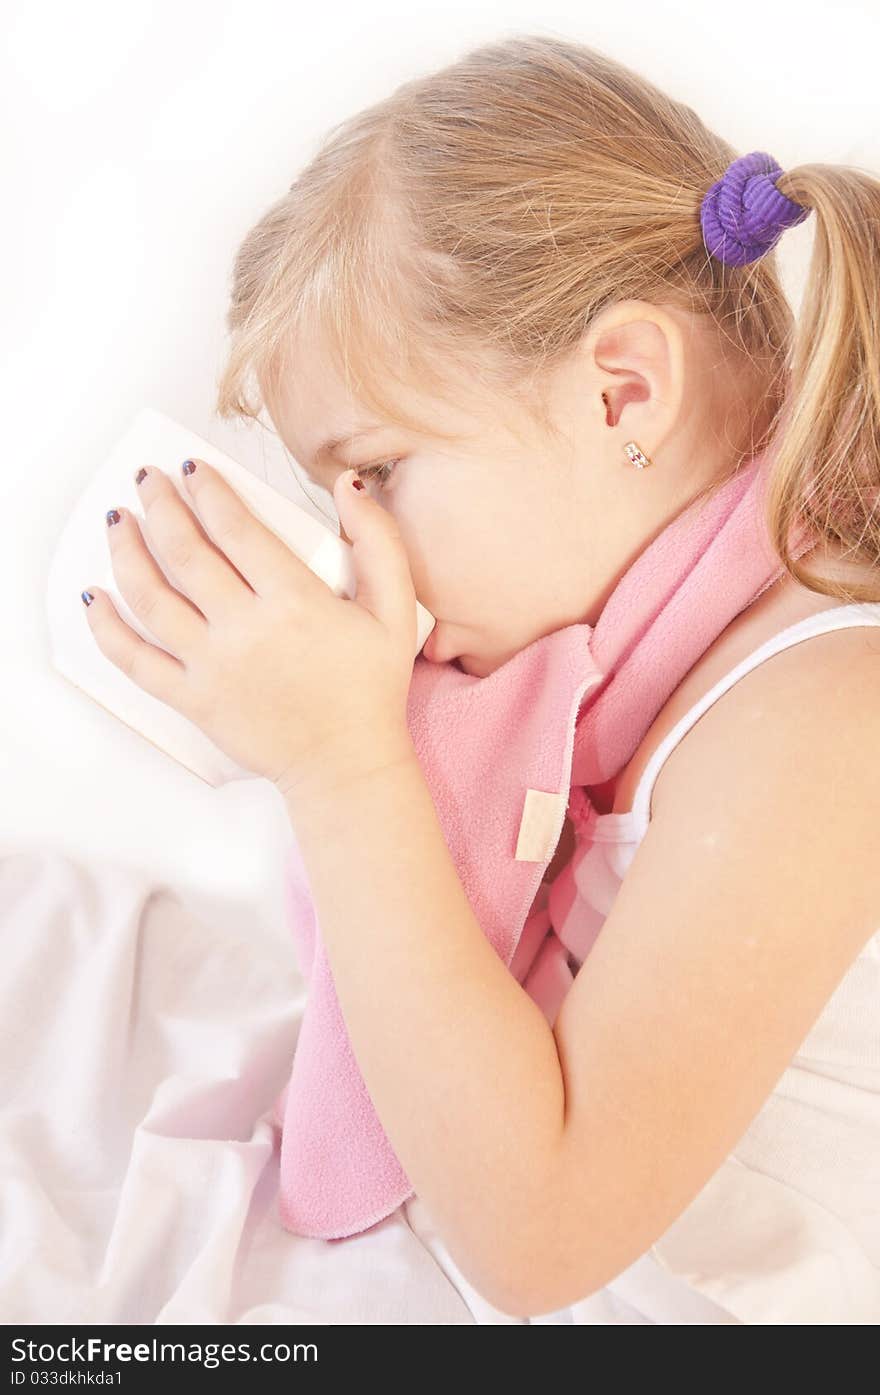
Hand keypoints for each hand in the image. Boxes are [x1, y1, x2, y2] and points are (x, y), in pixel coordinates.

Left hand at [83, 458, 417, 799]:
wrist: (347, 765)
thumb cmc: (371, 689)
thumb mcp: (396, 610)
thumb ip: (379, 542)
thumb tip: (349, 484)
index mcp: (293, 601)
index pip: (235, 528)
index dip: (207, 490)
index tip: (192, 469)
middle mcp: (245, 629)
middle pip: (185, 552)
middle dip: (160, 506)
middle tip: (146, 480)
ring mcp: (212, 666)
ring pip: (151, 598)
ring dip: (126, 552)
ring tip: (117, 522)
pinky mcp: (193, 700)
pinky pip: (136, 661)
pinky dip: (107, 628)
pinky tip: (95, 597)